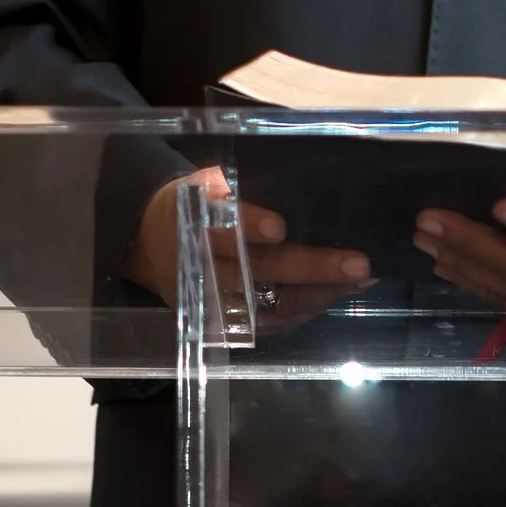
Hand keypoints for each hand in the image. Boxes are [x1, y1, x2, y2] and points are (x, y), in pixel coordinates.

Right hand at [124, 168, 372, 332]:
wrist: (146, 244)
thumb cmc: (191, 204)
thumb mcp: (203, 183)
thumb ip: (241, 186)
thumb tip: (302, 182)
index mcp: (190, 221)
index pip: (220, 225)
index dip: (249, 226)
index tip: (280, 227)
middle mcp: (200, 265)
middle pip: (257, 270)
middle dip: (312, 268)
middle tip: (357, 264)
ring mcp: (211, 300)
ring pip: (268, 304)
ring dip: (318, 294)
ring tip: (359, 279)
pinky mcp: (221, 324)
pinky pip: (268, 323)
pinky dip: (305, 311)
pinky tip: (336, 294)